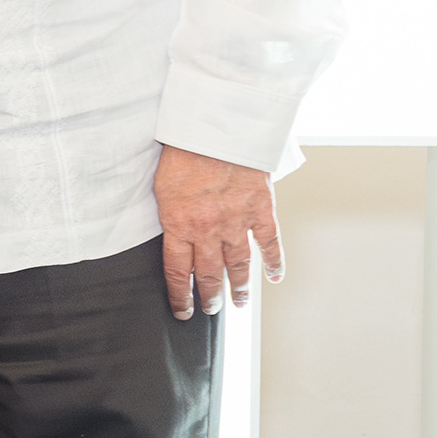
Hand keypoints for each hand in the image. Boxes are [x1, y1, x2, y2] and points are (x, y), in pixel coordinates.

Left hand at [154, 144, 280, 319]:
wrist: (215, 126)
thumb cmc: (184, 150)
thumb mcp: (162, 186)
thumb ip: (170, 215)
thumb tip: (171, 235)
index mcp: (179, 224)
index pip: (178, 272)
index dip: (180, 295)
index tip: (182, 311)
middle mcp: (208, 229)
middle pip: (209, 273)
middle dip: (209, 296)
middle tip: (210, 310)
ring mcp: (237, 221)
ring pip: (239, 264)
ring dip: (240, 287)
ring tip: (239, 303)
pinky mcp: (260, 208)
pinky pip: (269, 242)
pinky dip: (274, 261)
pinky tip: (274, 277)